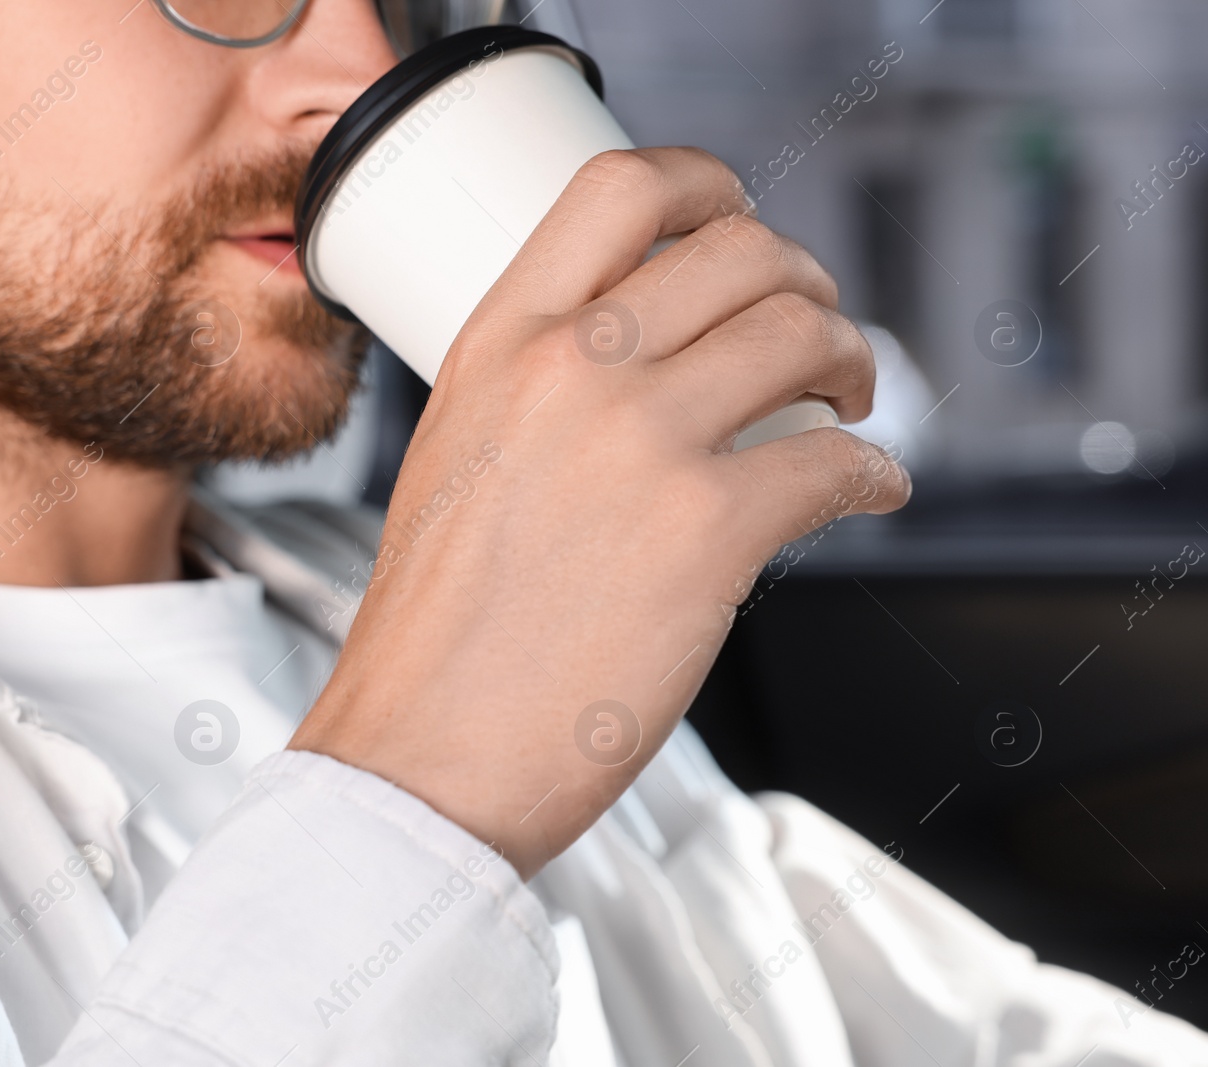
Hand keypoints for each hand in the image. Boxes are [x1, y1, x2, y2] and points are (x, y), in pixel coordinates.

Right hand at [290, 147, 909, 878]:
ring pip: (806, 336)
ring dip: (854, 364)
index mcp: (496, 342)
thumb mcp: (456, 457)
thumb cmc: (434, 632)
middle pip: (743, 252)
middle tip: (815, 336)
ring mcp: (640, 443)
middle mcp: (568, 369)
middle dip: (806, 286)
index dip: (706, 183)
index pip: (618, 187)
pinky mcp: (707, 532)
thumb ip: (537, 388)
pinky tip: (866, 488)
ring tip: (846, 405)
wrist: (419, 754)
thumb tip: (650, 363)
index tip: (738, 214)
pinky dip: (874, 472)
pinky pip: (837, 461)